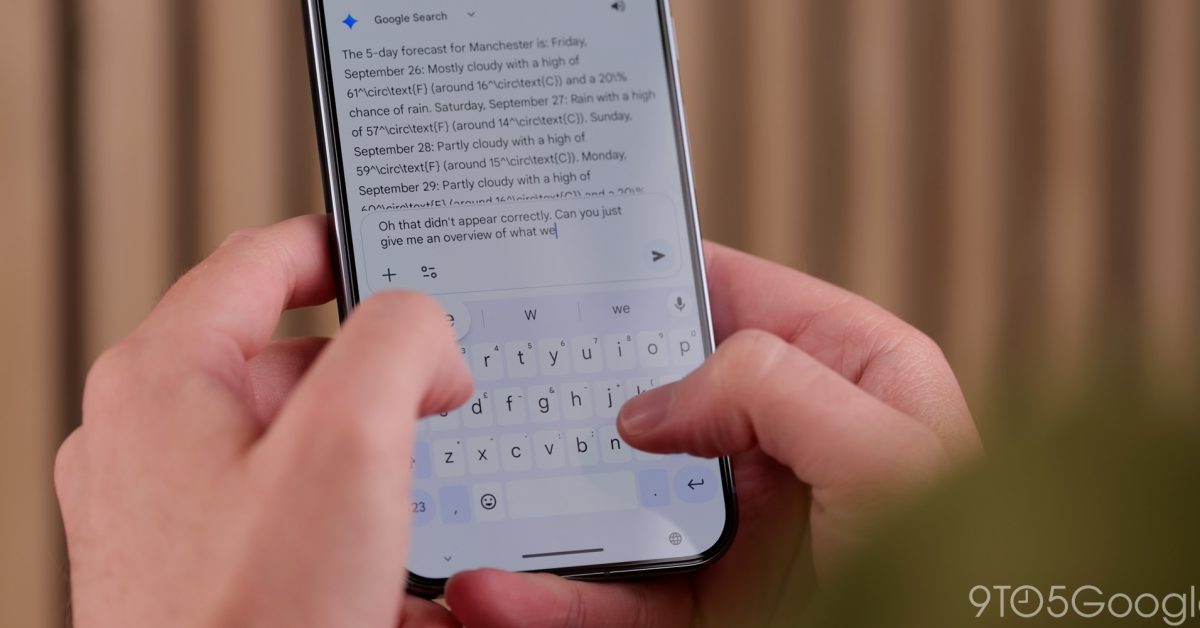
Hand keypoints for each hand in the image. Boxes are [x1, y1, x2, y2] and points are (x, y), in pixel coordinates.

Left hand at [56, 216, 470, 627]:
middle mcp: (145, 434)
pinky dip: (336, 508)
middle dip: (371, 372)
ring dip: (360, 447)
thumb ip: (397, 342)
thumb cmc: (255, 623)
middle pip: (283, 351)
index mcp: (162, 377)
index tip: (405, 259)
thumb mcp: (352, 447)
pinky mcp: (189, 564)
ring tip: (411, 495)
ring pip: (284, 431)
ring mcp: (161, 505)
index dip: (344, 248)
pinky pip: (276, 502)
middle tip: (436, 404)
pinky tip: (382, 558)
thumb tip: (422, 332)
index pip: (260, 258)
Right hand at [445, 244, 981, 626]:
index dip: (653, 271)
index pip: (731, 295)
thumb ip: (771, 386)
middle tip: (487, 369)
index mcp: (842, 371)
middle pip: (655, 394)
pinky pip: (619, 596)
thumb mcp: (884, 448)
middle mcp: (783, 439)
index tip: (569, 260)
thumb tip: (648, 408)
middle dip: (574, 386)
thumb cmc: (965, 565)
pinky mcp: (713, 601)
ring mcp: (743, 525)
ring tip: (467, 499)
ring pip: (620, 499)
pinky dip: (555, 598)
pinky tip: (496, 593)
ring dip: (542, 504)